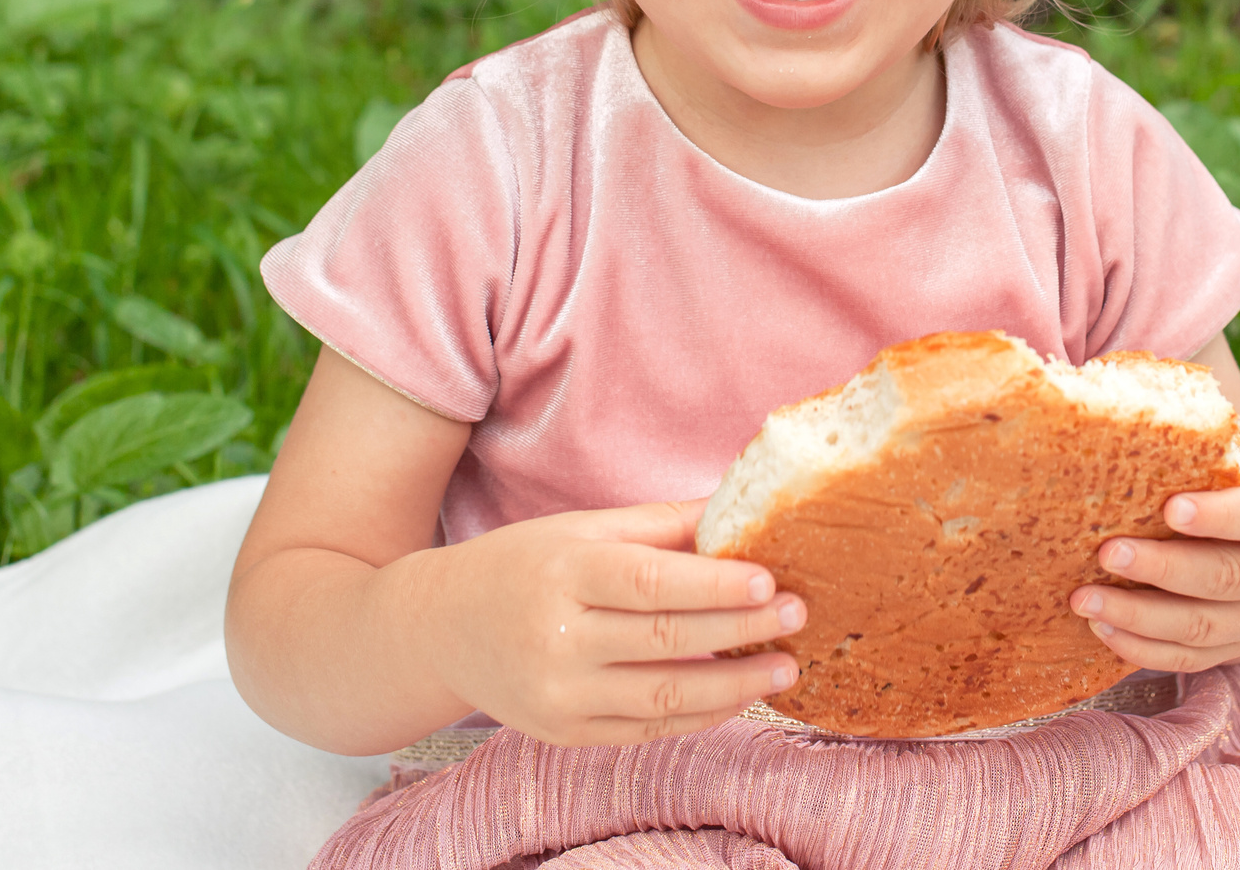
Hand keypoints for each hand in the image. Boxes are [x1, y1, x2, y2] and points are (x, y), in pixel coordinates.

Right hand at [411, 498, 805, 745]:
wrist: (442, 629)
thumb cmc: (523, 565)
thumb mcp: (581, 529)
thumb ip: (660, 524)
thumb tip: (739, 505)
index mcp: (563, 573)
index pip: (650, 582)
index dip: (713, 585)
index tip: (768, 581)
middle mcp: (556, 638)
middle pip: (666, 640)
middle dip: (740, 631)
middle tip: (796, 616)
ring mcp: (559, 695)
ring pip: (663, 698)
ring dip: (734, 686)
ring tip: (785, 667)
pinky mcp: (565, 733)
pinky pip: (646, 731)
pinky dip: (700, 716)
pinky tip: (738, 696)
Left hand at [1069, 445, 1239, 672]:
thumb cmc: (1239, 486)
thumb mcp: (1237, 460)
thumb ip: (1202, 449)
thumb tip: (1131, 419)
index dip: (1220, 516)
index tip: (1170, 508)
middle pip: (1225, 576)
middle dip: (1161, 568)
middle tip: (1107, 552)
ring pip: (1200, 626)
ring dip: (1137, 615)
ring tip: (1085, 598)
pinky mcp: (1236, 651)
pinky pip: (1186, 658)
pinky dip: (1141, 648)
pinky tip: (1101, 627)